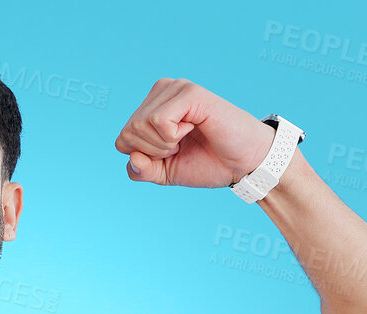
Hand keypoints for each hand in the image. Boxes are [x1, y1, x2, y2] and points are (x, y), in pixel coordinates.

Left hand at [113, 78, 275, 188]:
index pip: (122, 139)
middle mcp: (161, 91)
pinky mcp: (189, 92)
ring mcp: (175, 88)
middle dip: (153, 151)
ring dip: (164, 144)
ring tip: (189, 136)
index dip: (145, 157)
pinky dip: (172, 136)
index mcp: (152, 107)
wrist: (244, 164)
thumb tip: (133, 158)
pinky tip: (194, 128)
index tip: (173, 153)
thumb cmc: (208, 163)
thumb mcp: (166, 173)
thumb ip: (142, 170)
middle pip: (127, 133)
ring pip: (139, 126)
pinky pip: (158, 121)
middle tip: (183, 145)